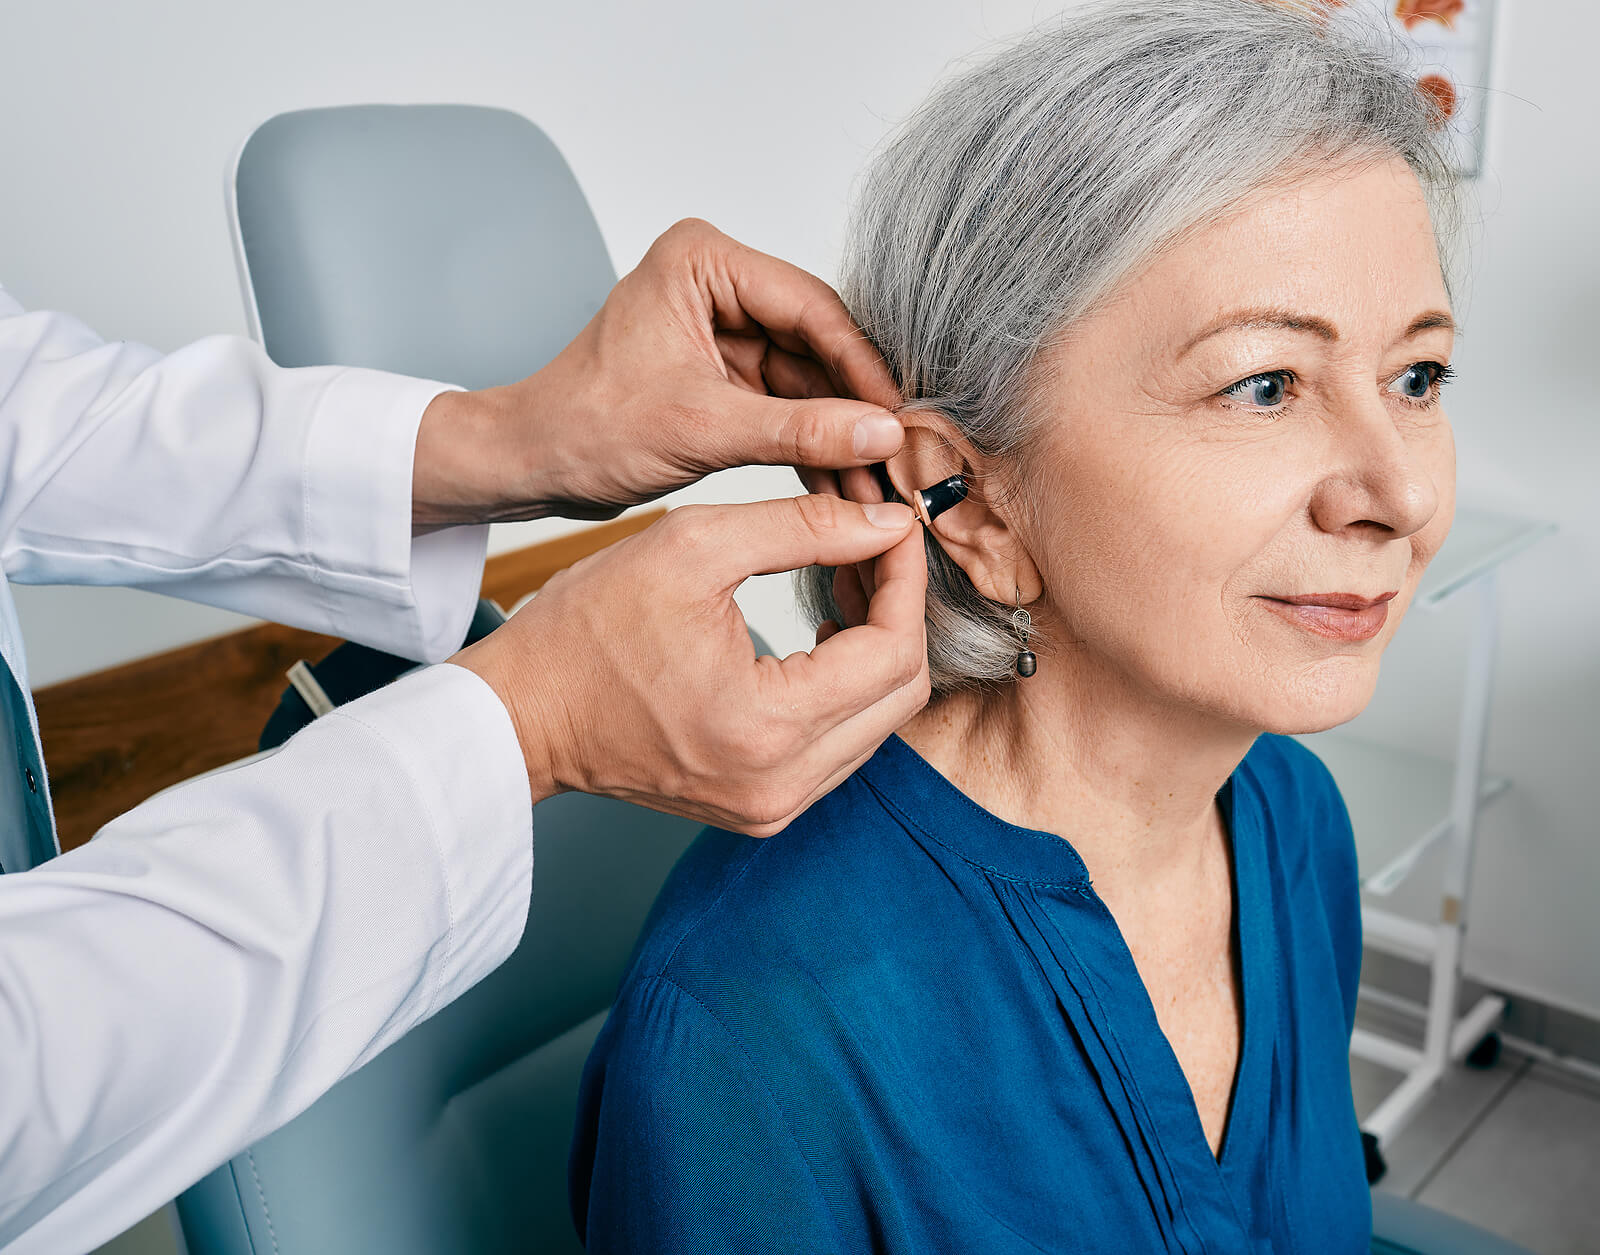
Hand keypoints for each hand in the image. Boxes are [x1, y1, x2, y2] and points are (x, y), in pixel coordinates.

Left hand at [413, 219, 903, 526]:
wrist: (531, 467)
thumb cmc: (585, 429)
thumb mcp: (702, 429)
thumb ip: (799, 430)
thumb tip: (882, 434)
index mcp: (702, 261)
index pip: (809, 307)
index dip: (861, 366)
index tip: (900, 416)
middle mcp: (717, 285)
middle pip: (816, 344)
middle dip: (855, 405)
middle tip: (902, 453)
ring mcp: (722, 331)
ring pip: (806, 382)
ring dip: (839, 434)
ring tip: (880, 481)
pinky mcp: (723, 375)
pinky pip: (784, 407)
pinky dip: (811, 445)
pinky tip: (847, 482)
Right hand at [451, 495, 928, 835]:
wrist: (523, 714)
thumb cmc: (587, 630)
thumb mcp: (692, 548)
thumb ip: (804, 528)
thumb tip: (889, 524)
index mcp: (766, 725)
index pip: (892, 650)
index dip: (904, 577)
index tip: (892, 524)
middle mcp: (782, 785)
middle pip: (900, 693)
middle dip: (899, 610)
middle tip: (873, 547)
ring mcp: (774, 806)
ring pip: (878, 721)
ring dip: (876, 647)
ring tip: (848, 579)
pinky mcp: (763, 807)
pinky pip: (841, 744)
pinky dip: (846, 685)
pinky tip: (823, 633)